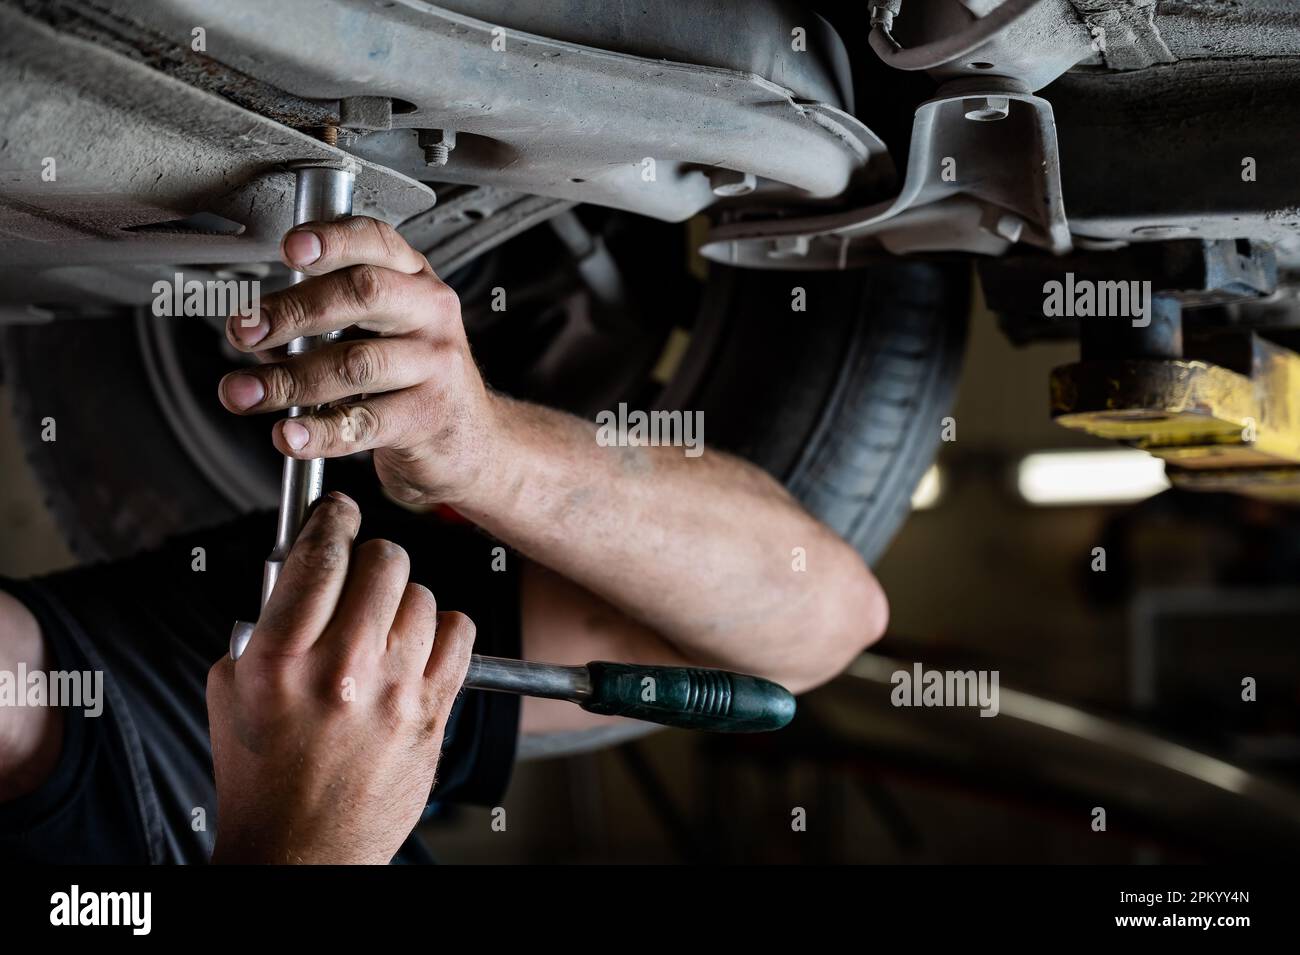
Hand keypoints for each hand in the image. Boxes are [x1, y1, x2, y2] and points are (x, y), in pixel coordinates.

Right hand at [206, 492, 474, 863]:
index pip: (320, 554)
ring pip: (422, 595)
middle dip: (371, 558)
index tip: (338, 512)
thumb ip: (265, 624)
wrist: (302, 849)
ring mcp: (394, 692)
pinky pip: (459, 632)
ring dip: (403, 600)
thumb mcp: (232, 690)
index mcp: (279, 660)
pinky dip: (442, 629)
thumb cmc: (264, 773)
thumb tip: (300, 570)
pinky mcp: (433, 711)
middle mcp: (341, 670)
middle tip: (361, 575)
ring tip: (383, 627)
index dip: (333, 519)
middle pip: (384, 561)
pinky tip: (418, 645)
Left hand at [218, 216, 497, 504]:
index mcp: (415, 279)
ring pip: (355, 363)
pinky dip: (317, 431)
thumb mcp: (388, 327)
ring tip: (246, 393)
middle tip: (245, 330)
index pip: (376, 243)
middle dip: (293, 310)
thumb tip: (257, 325)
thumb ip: (331, 315)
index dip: (332, 241)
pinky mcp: (429, 416)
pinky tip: (289, 435)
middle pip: (363, 294)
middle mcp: (431, 313)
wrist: (471, 439)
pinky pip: (364, 422)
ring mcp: (435, 365)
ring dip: (289, 379)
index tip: (290, 249)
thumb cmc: (418, 377)